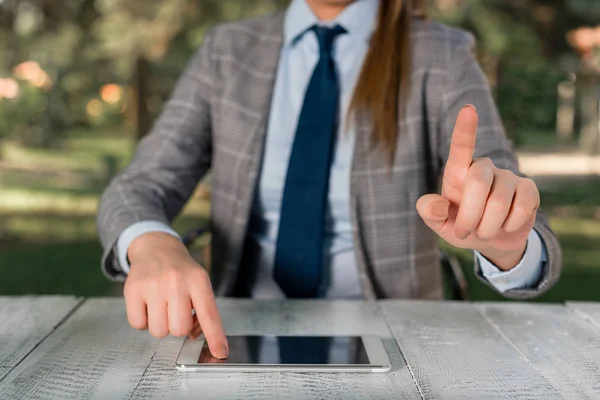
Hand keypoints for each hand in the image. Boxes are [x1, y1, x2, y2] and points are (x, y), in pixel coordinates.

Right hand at [124, 232, 227, 358]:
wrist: (156, 248)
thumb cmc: (181, 271)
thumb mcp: (198, 283)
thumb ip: (202, 309)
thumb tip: (195, 336)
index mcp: (198, 280)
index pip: (209, 314)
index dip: (215, 337)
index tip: (220, 352)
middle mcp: (176, 281)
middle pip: (179, 329)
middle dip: (178, 326)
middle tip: (175, 311)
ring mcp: (153, 285)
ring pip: (158, 331)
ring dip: (160, 324)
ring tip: (161, 306)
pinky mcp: (132, 289)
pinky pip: (138, 324)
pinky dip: (143, 321)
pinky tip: (147, 305)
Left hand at [416, 105, 539, 270]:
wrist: (492, 241)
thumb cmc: (461, 225)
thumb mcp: (439, 223)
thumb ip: (430, 212)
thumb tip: (438, 204)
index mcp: (458, 170)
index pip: (461, 146)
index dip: (465, 129)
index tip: (468, 109)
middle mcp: (484, 167)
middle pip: (478, 183)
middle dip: (469, 217)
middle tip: (464, 232)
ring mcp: (509, 176)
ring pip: (498, 203)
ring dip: (487, 228)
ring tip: (484, 231)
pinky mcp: (529, 189)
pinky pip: (521, 210)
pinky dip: (509, 227)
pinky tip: (507, 225)